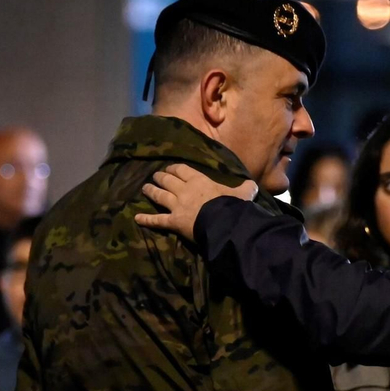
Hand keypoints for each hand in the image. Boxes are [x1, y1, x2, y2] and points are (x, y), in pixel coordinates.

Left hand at [135, 164, 256, 241]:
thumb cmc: (232, 205)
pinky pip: (157, 220)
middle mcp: (184, 190)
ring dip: (151, 191)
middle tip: (156, 176)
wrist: (223, 222)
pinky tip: (137, 218)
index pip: (182, 170)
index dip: (175, 168)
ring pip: (159, 195)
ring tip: (145, 188)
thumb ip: (245, 188)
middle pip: (168, 180)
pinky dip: (146, 219)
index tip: (171, 168)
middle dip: (160, 177)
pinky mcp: (173, 222)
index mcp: (199, 180)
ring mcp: (176, 206)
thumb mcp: (242, 193)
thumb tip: (252, 186)